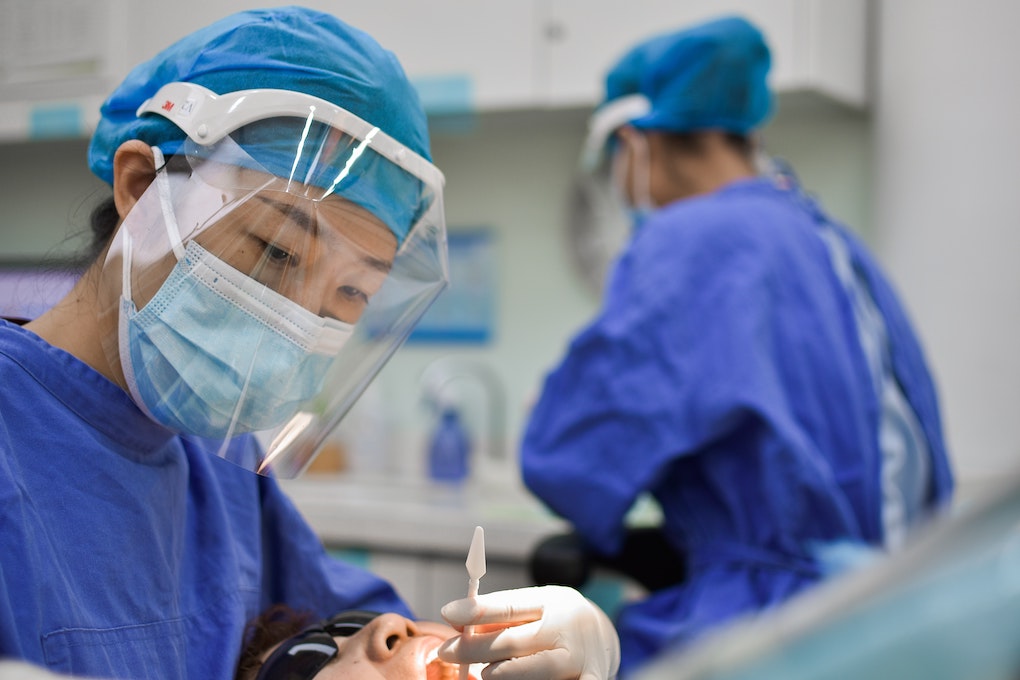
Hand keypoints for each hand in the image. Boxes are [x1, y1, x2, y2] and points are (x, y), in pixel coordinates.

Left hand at [438, 585, 619, 679]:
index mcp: (551, 602)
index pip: (510, 606)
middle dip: (476, 648)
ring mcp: (580, 659)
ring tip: (480, 675)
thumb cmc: (558, 621)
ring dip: (505, 674)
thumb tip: (457, 622)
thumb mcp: (536, 607)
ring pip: (538, 670)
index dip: (477, 610)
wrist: (607, 636)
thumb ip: (500, 615)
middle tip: (447, 651)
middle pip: (515, 641)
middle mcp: (566, 629)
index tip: (448, 612)